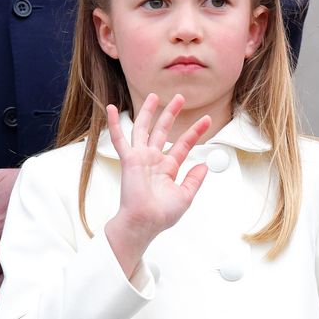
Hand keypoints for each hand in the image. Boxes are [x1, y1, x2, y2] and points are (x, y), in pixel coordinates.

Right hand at [104, 94, 211, 277]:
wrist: (145, 222)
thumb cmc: (161, 215)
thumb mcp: (185, 196)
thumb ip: (194, 179)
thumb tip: (204, 165)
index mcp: (167, 168)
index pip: (183, 144)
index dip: (195, 131)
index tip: (206, 120)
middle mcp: (153, 160)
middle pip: (163, 130)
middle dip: (170, 113)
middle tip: (179, 98)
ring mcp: (140, 158)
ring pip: (144, 128)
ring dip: (148, 112)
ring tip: (153, 96)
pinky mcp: (129, 159)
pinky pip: (120, 139)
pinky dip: (115, 124)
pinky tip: (112, 109)